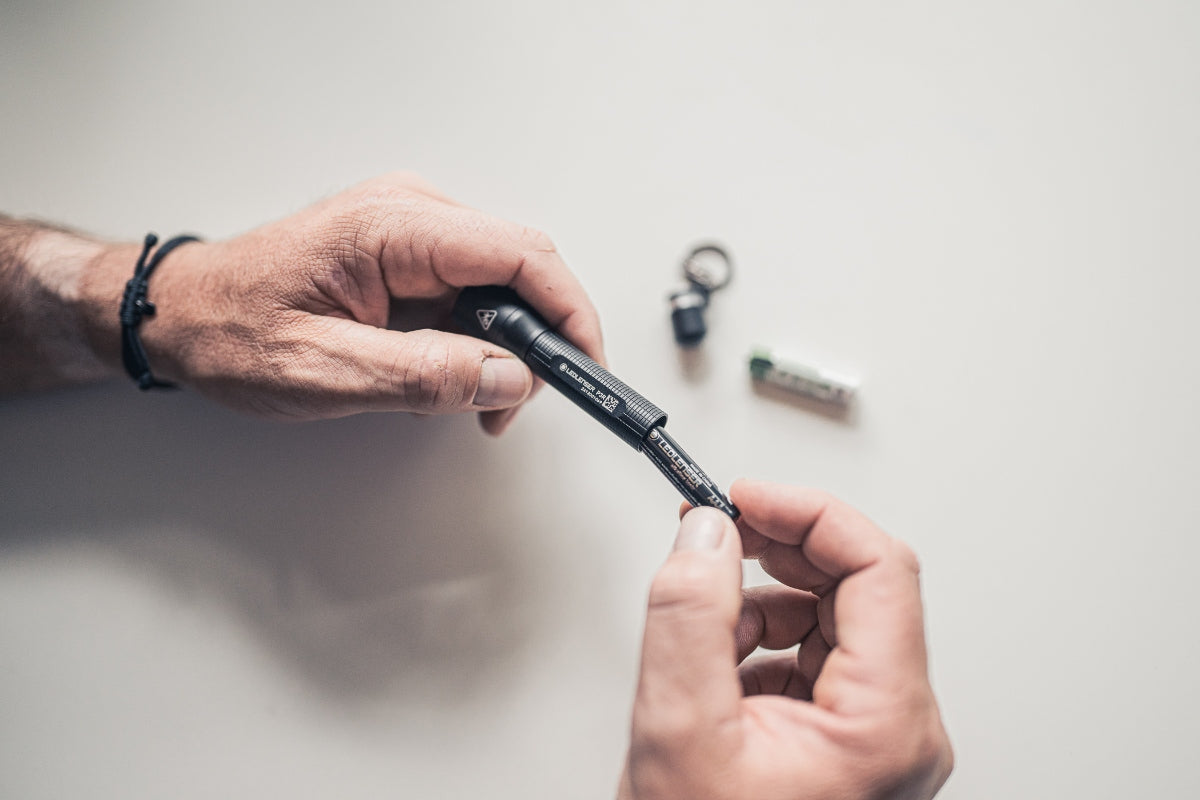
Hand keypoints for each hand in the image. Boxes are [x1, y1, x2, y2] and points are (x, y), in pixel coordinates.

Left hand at [80, 172, 604, 429]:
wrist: (180, 315)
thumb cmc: (231, 331)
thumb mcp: (326, 370)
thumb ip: (425, 375)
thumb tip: (509, 379)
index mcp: (392, 227)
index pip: (520, 254)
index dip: (569, 312)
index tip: (587, 365)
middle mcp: (410, 214)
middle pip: (523, 268)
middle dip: (540, 341)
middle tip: (518, 404)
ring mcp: (411, 231)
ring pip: (503, 285)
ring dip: (508, 348)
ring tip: (481, 402)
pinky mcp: (409, 255)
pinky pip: (473, 292)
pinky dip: (481, 341)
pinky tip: (456, 375)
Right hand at [620, 479, 952, 799]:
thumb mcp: (680, 729)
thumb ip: (689, 614)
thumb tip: (706, 533)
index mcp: (886, 724)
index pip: (880, 568)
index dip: (810, 514)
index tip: (748, 495)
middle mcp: (897, 729)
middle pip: (861, 586)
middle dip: (783, 548)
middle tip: (720, 525)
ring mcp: (874, 737)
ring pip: (832, 618)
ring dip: (766, 597)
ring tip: (707, 613)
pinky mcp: (843, 741)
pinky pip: (813, 656)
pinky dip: (761, 638)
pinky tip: (718, 658)